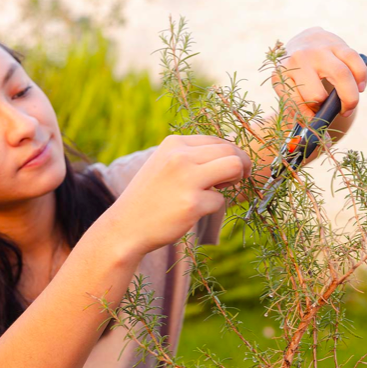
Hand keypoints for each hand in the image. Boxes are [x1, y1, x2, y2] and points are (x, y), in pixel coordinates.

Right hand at [106, 135, 250, 256]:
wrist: (126, 226)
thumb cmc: (150, 197)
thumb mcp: (165, 164)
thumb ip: (191, 156)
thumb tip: (231, 154)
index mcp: (174, 144)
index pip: (218, 140)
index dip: (229, 155)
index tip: (225, 171)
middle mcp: (180, 156)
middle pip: (231, 151)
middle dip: (240, 166)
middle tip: (231, 182)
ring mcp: (187, 179)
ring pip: (234, 166)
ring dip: (235, 179)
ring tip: (219, 191)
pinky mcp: (192, 203)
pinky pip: (221, 200)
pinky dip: (213, 207)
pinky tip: (193, 211)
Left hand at [272, 26, 366, 118]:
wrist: (304, 41)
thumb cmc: (297, 74)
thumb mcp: (290, 89)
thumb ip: (299, 112)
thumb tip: (321, 137)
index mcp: (281, 75)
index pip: (294, 104)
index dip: (307, 118)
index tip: (316, 124)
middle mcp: (297, 61)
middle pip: (317, 93)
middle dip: (330, 110)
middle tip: (339, 113)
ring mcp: (317, 50)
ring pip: (341, 75)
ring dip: (350, 96)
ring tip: (350, 105)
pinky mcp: (336, 43)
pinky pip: (354, 61)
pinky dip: (361, 77)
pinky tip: (360, 87)